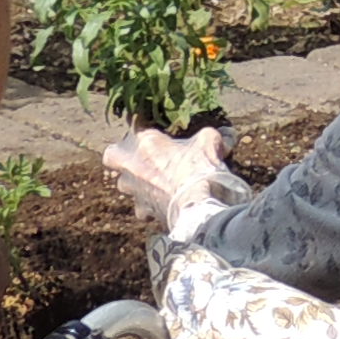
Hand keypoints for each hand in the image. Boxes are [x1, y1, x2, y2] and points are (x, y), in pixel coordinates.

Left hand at [101, 124, 231, 221]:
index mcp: (147, 142)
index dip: (144, 132)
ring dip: (134, 183)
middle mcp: (133, 164)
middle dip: (121, 157)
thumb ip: (212, 136)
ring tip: (153, 184)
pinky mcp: (142, 209)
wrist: (197, 207)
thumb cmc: (200, 171)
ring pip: (123, 183)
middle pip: (113, 156)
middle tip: (139, 158)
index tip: (157, 136)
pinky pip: (140, 207)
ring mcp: (135, 189)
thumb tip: (227, 135)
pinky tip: (162, 205)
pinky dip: (148, 206)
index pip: (134, 128)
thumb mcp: (209, 144)